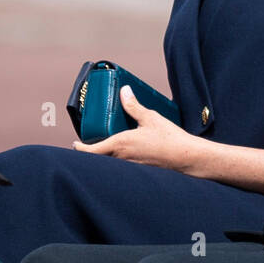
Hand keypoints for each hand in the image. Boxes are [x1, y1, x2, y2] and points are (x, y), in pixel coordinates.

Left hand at [73, 84, 204, 173]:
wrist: (187, 158)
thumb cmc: (169, 139)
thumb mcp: (150, 117)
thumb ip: (133, 105)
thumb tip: (124, 91)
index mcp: (120, 145)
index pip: (90, 151)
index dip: (80, 148)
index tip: (76, 143)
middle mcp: (121, 159)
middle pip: (99, 158)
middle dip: (94, 151)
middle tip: (92, 141)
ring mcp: (130, 167)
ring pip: (111, 163)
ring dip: (107, 156)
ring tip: (110, 145)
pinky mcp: (139, 171)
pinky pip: (123, 166)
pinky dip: (120, 160)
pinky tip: (129, 152)